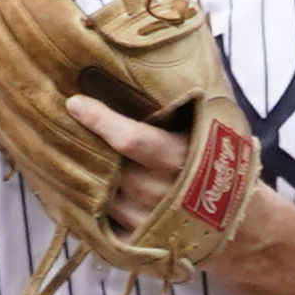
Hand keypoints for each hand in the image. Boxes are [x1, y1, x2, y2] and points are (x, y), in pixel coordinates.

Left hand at [64, 92, 283, 259]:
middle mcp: (160, 194)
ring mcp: (145, 224)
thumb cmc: (224, 170)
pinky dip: (79, 202)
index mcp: (182, 161)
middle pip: (107, 166)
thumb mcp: (215, 134)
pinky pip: (96, 221)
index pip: (133, 140)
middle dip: (79, 144)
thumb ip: (188, 105)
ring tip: (53, 146)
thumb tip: (169, 50)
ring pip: (96, 194)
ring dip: (73, 172)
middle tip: (52, 120)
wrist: (242, 228)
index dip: (101, 121)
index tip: (75, 103)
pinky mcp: (134, 245)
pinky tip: (65, 182)